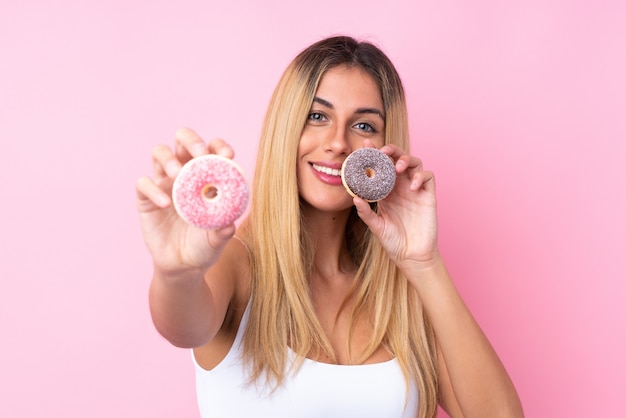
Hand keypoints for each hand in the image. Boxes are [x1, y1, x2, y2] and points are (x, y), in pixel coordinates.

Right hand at [136, 128, 236, 274]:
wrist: (183, 266)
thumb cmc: (205, 246)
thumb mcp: (217, 240)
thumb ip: (223, 231)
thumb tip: (229, 224)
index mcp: (206, 175)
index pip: (212, 149)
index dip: (219, 146)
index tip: (228, 156)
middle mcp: (184, 172)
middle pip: (183, 140)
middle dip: (192, 141)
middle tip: (200, 154)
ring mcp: (164, 183)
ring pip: (160, 152)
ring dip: (169, 158)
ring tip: (178, 174)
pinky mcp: (146, 198)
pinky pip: (144, 184)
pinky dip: (153, 190)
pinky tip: (166, 204)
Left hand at [353, 143, 439, 270]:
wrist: (412, 256)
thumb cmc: (394, 242)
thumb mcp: (376, 227)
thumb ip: (366, 213)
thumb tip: (354, 198)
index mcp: (386, 191)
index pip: (380, 167)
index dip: (373, 154)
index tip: (365, 144)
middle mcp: (400, 187)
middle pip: (398, 159)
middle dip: (391, 151)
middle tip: (382, 152)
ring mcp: (415, 189)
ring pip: (414, 163)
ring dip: (406, 159)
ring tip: (397, 167)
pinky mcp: (428, 196)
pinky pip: (428, 176)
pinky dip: (421, 175)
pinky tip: (413, 185)